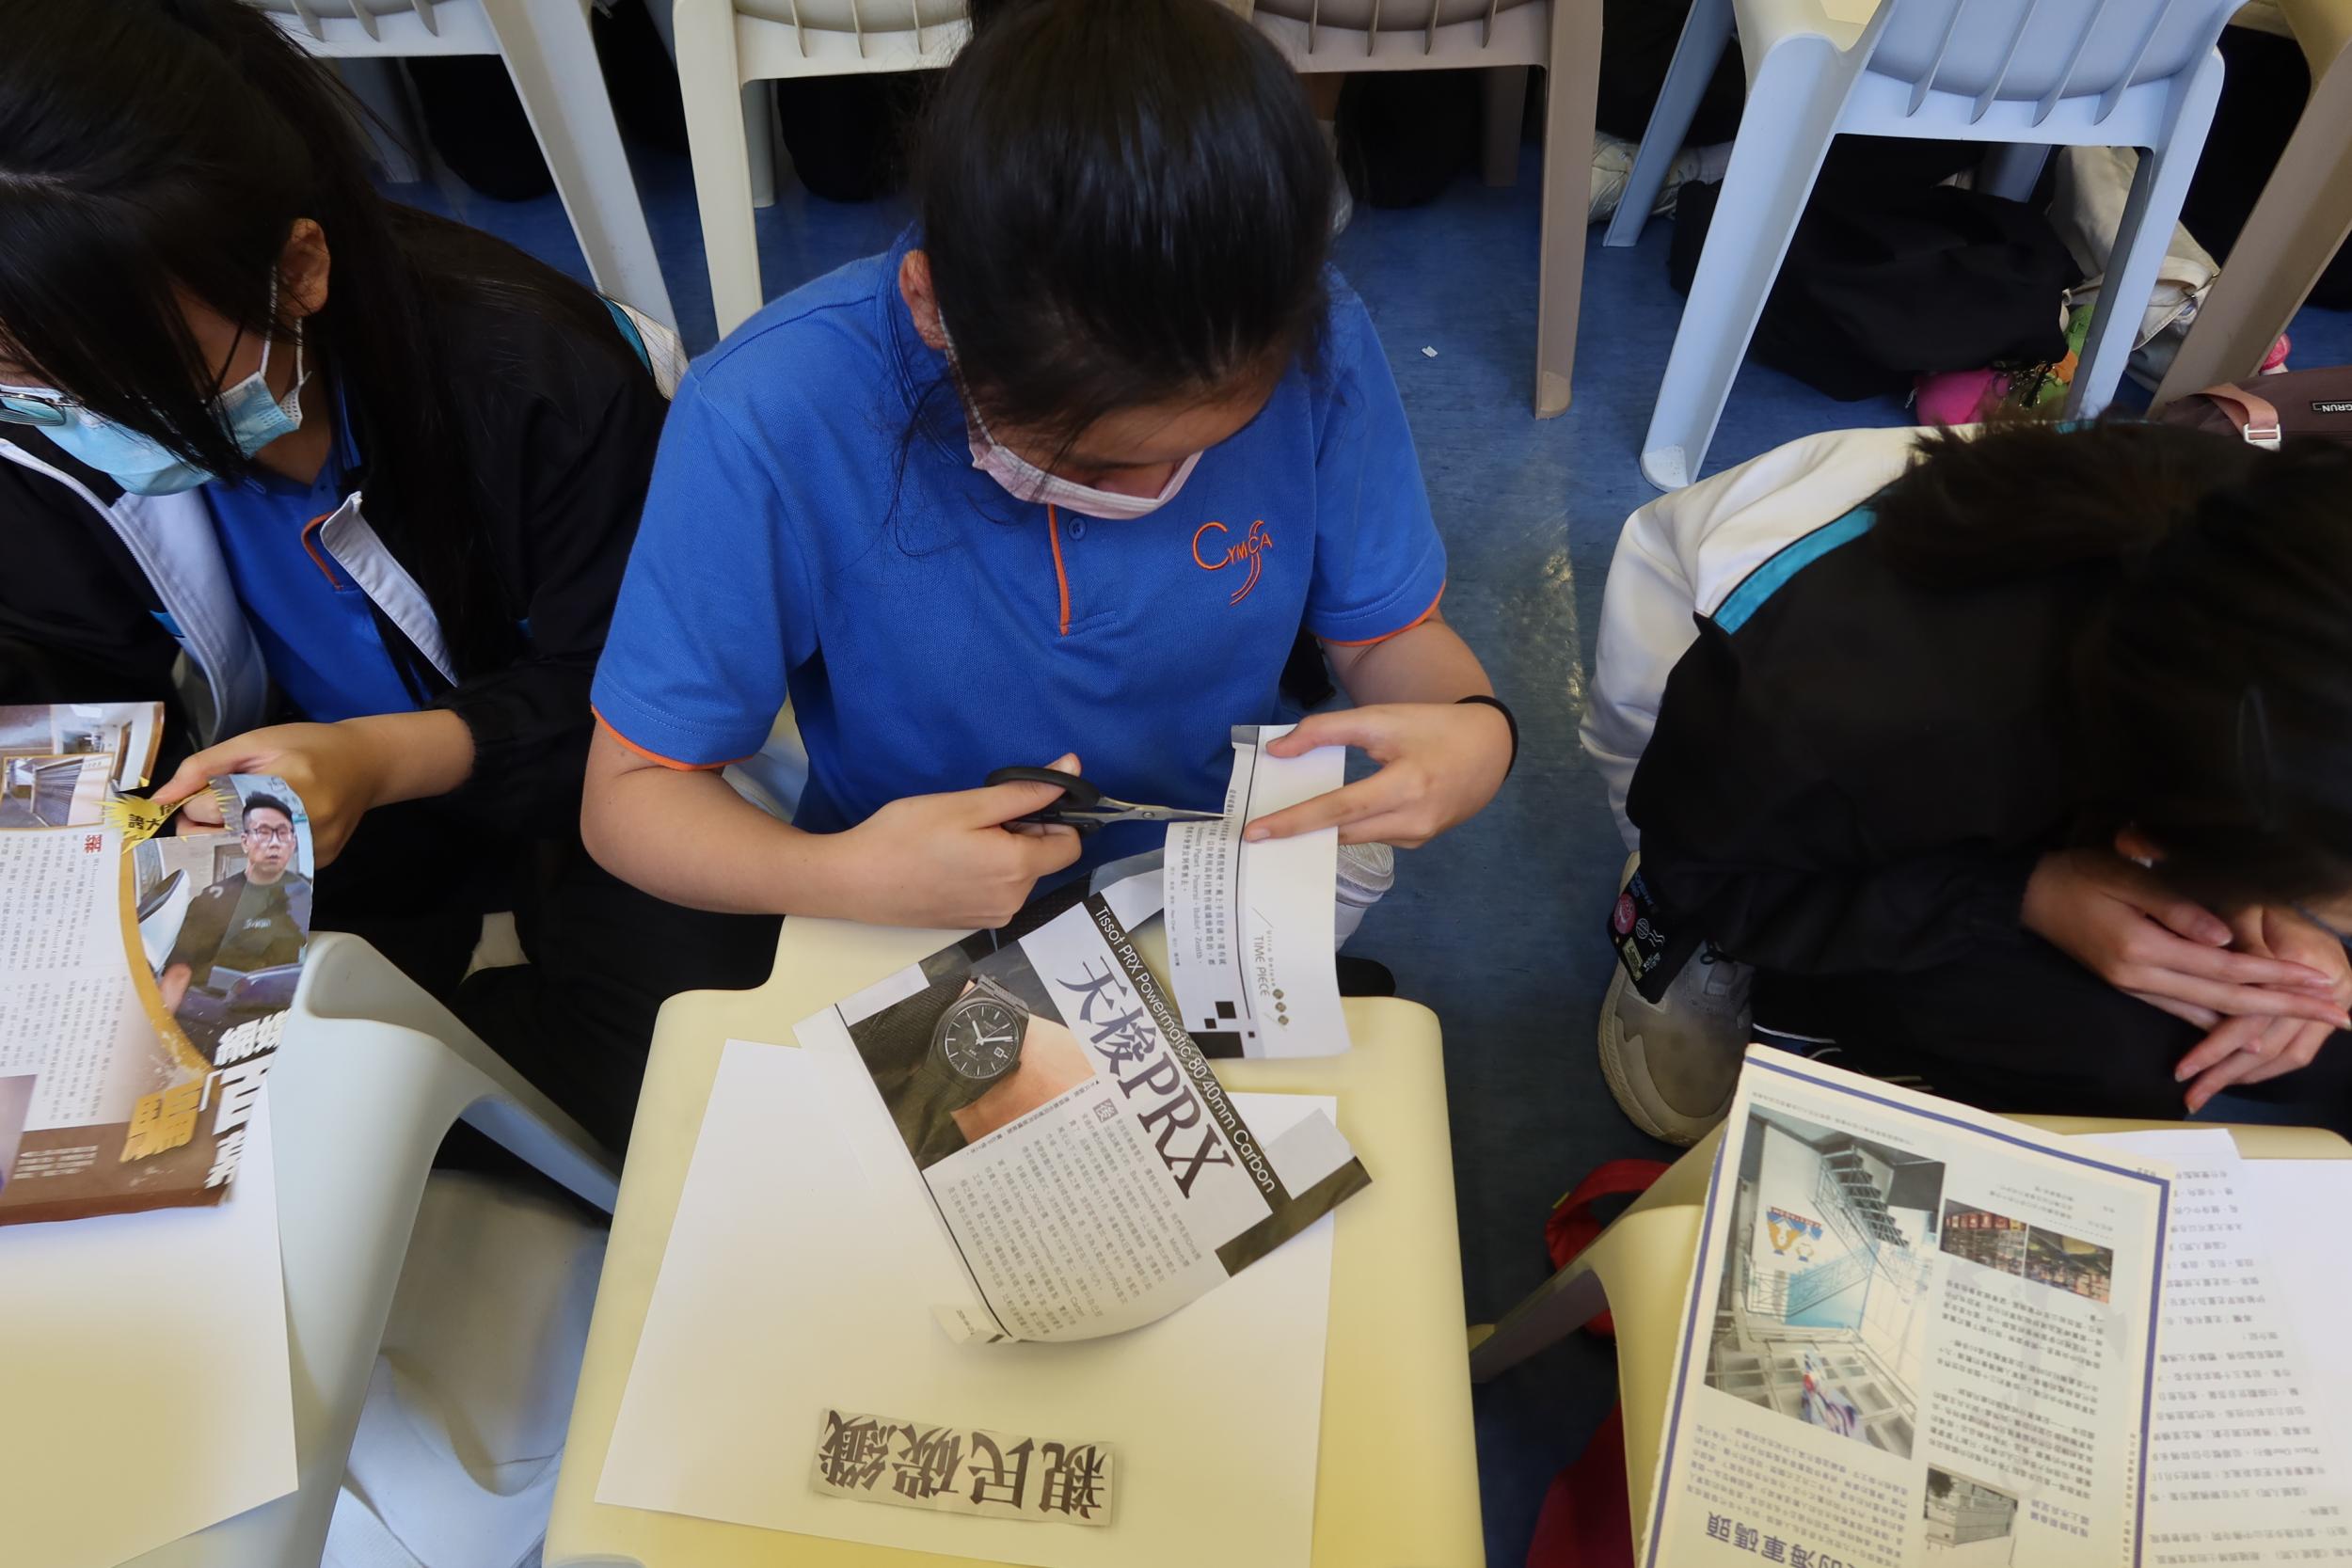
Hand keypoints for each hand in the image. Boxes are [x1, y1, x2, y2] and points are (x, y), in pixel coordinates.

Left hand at [154, 721, 378, 865]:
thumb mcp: (253, 743)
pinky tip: (266, 832)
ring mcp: (311, 850)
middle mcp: (301, 824)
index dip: (194, 803)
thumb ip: (203, 768)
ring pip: (240, 863)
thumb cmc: (307, 746)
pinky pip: (265, 868)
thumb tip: (158, 801)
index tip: (201, 794)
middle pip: (222, 845)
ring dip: (225, 845)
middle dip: (201, 831)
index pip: (212, 811)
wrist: (365, 763)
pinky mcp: (316, 865)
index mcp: (283, 785)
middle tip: (211, 812)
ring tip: (238, 821)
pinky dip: (252, 853)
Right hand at [831, 753, 1084, 928]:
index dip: (1051, 819)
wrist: (855, 881)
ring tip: (957, 842)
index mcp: (1017, 869)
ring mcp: (993, 917)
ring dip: (1003, 853)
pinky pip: (999, 891)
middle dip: (1022, 834)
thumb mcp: (967, 804)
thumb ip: (1024, 791)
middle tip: (974, 821)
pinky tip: (950, 862)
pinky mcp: (973, 923)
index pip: (1070, 844)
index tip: (1015, 806)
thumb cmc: (906, 835)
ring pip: (1021, 875)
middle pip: (1044, 859)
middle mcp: (1013, 900)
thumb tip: (1073, 771)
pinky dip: (986, 873)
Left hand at [1242, 703, 1509, 847]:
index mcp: (1405, 785)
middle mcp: (1413, 819)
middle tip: (1258, 832)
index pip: (1338, 809)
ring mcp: (1418, 836)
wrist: (1489, 748)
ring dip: (1324, 830)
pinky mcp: (1419, 841)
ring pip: (1355, 837)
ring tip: (1288, 822)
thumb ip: (1326, 731)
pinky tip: (1335, 817)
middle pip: (1342, 832)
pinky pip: (1373, 836)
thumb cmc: (1432, 727)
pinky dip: (1351, 827)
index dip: (1294, 821)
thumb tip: (1278, 751)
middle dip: (1300, 833)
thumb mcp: (1380, 719)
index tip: (1255, 832)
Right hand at [2021, 849, 2347, 1028]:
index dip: (2278, 976)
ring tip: (2307, 1020)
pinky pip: (2183, 1011)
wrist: (2027, 896)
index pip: (2226, 967)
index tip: (2322, 982)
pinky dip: (2220, 1023)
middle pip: (2227, 999)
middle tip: (2337, 1014)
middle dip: (2287, 1008)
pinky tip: (2247, 1031)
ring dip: (2263, 1019)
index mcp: (2145, 948)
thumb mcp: (2126, 877)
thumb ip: (2176, 907)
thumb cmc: (2078, 875)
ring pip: (2209, 1012)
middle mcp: (2143, 977)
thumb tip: (2228, 937)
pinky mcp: (2129, 986)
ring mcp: (2135, 986)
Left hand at [2174, 905, 2351, 1111]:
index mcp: (2303, 959)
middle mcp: (2331, 986)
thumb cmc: (2265, 900)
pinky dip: (2269, 1066)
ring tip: (2209, 1090)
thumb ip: (2237, 944)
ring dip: (2248, 1075)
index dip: (2217, 1044)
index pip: (2254, 1016)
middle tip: (2191, 1095)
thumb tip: (2222, 970)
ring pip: (2289, 1055)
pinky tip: (2239, 1075)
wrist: (2310, 895)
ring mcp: (2338, 1000)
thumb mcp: (2245, 909)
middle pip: (2272, 1044)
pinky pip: (2302, 1050)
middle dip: (2228, 1072)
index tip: (2184, 1068)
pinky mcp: (2334, 1008)